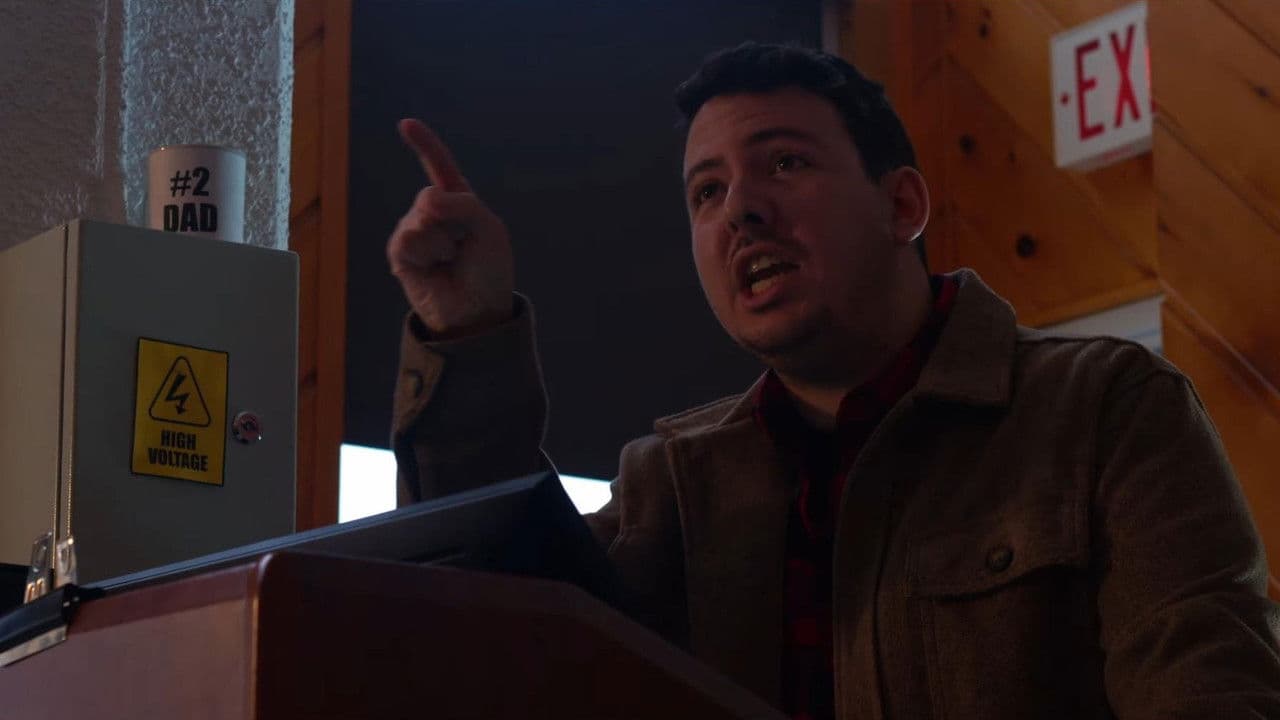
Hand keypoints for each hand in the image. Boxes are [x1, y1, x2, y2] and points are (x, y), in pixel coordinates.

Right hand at [387, 119, 514, 338]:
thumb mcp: (489, 229)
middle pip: (428, 196)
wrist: (477, 312)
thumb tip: (425, 201)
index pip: (440, 168)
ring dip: (439, 242)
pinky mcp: (402, 255)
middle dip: (449, 219)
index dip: (424, 145)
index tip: (406, 124)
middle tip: (462, 246)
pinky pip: (406, 239)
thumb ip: (462, 204)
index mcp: (460, 204)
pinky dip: (424, 253)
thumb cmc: (489, 271)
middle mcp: (435, 216)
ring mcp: (416, 234)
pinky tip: (433, 268)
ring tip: (449, 261)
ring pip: (417, 219)